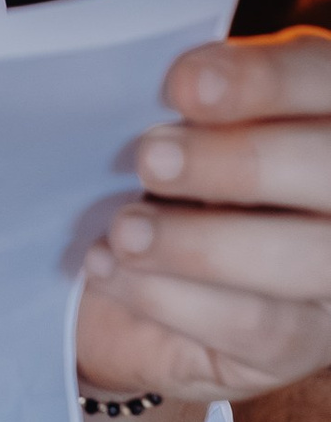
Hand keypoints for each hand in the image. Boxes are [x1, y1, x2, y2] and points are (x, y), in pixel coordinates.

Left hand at [79, 28, 330, 404]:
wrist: (135, 281)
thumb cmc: (163, 179)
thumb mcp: (179, 126)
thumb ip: (194, 102)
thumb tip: (176, 89)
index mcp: (326, 109)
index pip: (321, 78)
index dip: (264, 80)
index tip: (183, 84)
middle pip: (327, 168)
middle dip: (238, 163)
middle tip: (151, 159)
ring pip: (304, 257)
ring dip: (199, 243)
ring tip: (124, 230)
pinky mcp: (307, 343)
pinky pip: (258, 326)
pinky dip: (172, 297)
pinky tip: (111, 270)